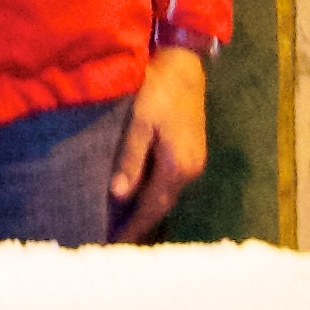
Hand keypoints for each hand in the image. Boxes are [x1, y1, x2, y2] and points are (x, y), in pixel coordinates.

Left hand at [109, 46, 207, 239]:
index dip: (133, 227)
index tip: (114, 244)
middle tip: (116, 240)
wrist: (184, 65)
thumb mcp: (140, 122)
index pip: (152, 208)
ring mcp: (194, 161)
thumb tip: (118, 196)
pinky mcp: (192, 152)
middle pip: (162, 206)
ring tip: (125, 223)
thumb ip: (131, 159)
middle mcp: (190, 170)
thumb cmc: (158, 90)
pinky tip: (140, 194)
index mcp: (177, 166)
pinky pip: (171, 183)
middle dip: (141, 224)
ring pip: (168, 195)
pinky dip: (155, 193)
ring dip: (148, 209)